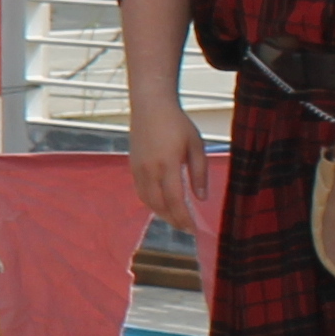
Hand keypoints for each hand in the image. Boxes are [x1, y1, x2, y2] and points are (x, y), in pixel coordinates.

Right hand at [129, 100, 209, 238]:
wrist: (150, 106)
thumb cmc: (177, 123)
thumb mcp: (196, 145)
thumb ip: (199, 173)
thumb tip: (201, 198)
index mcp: (167, 164)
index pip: (175, 200)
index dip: (184, 217)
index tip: (193, 229)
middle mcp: (149, 170)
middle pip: (159, 204)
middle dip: (173, 220)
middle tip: (186, 228)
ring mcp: (138, 168)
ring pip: (148, 200)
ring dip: (161, 214)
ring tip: (175, 219)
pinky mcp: (133, 166)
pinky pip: (141, 191)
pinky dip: (151, 203)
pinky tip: (162, 204)